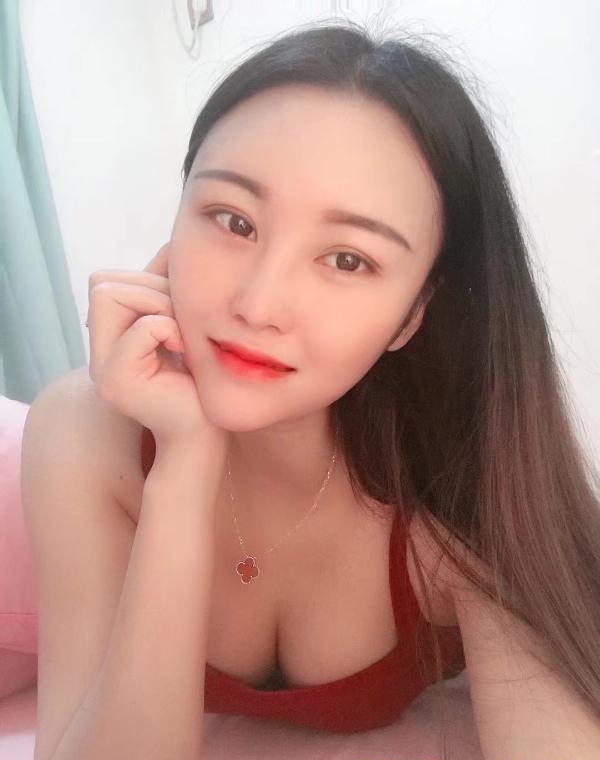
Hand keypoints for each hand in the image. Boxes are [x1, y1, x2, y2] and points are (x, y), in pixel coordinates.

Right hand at [86, 242, 226, 452]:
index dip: (144, 283)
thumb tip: (173, 243)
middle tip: (180, 324)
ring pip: (113, 296)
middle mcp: (97, 354)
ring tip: (181, 337)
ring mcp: (101, 370)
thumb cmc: (200, 376)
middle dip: (152, 292)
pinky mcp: (116, 382)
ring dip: (159, 307)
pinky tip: (183, 350)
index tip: (175, 314)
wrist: (207, 428)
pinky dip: (169, 330)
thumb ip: (168, 287)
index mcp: (109, 340)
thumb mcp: (182, 321)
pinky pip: (144, 327)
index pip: (104, 281)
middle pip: (103, 283)